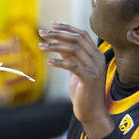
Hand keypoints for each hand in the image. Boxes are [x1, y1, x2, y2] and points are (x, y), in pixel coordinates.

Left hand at [38, 23, 113, 138]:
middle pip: (76, 39)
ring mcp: (95, 69)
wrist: (93, 114)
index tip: (52, 25)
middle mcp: (98, 59)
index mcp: (97, 55)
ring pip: (73, 49)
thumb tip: (57, 40)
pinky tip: (49, 62)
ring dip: (54, 46)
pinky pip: (72, 65)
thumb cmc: (83, 92)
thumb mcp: (77, 70)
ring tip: (41, 46)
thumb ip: (71, 55)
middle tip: (42, 33)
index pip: (82, 34)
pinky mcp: (89, 79)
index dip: (67, 28)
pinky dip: (59, 62)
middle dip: (57, 34)